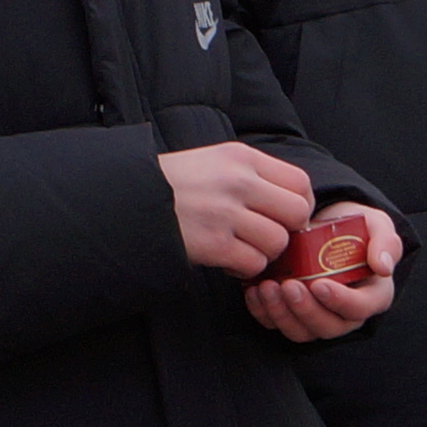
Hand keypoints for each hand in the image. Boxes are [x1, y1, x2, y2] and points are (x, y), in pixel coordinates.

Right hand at [163, 141, 317, 277]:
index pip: (300, 182)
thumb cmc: (172, 183)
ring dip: (264, 252)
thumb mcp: (213, 161)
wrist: (125, 199)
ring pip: (277, 242)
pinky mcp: (211, 244)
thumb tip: (290, 199)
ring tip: (243, 249)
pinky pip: (252, 263)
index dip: (301, 205)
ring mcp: (224, 213)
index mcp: (241, 157)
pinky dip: (245, 269)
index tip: (287, 217)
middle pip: (296, 212)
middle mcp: (237, 182)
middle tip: (268, 236)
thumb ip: (251, 174)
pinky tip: (229, 262)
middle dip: (287, 231)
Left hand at [241, 206, 401, 343]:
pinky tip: (255, 290)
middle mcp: (346, 314)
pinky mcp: (293, 315)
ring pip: (301, 332)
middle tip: (289, 286)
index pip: (359, 309)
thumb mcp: (377, 225)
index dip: (340, 302)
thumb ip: (386, 242)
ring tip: (268, 286)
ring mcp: (318, 317)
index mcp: (372, 296)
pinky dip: (263, 312)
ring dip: (282, 314)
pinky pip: (278, 325)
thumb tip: (383, 268)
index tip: (320, 284)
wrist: (328, 226)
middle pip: (328, 327)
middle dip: (305, 310)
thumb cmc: (357, 228)